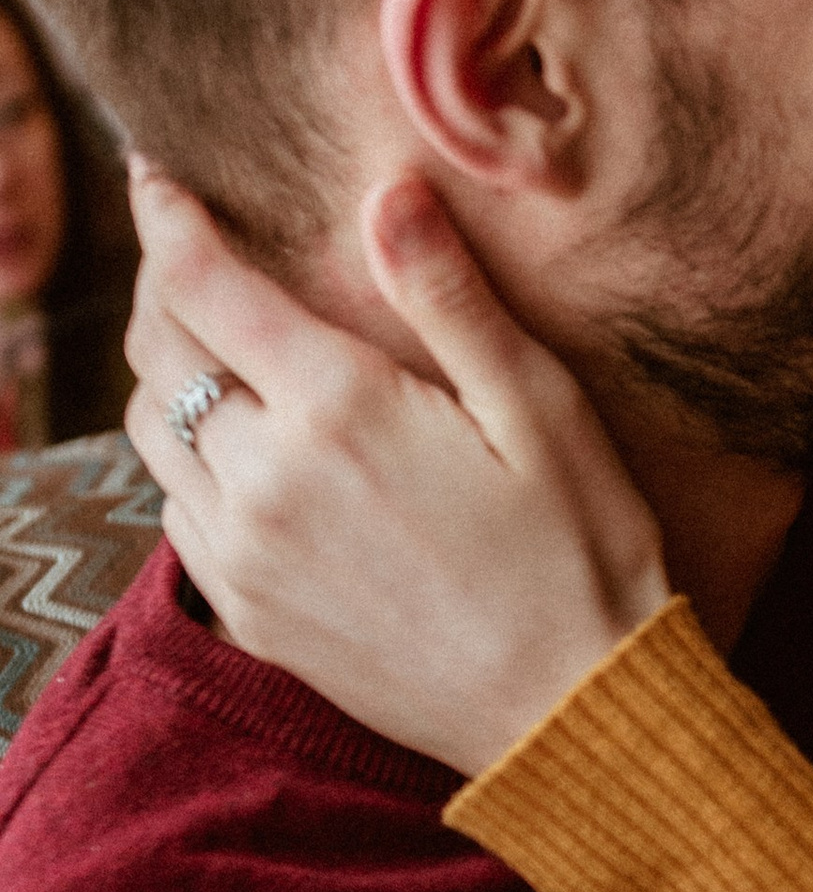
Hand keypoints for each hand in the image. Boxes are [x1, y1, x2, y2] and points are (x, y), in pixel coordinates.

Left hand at [124, 169, 670, 776]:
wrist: (572, 715)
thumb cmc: (581, 555)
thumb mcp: (542, 410)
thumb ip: (452, 299)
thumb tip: (387, 194)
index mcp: (338, 411)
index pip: (203, 285)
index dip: (168, 217)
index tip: (157, 175)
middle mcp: (266, 480)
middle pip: (160, 353)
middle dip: (166, 289)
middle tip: (196, 257)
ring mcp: (247, 555)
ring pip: (153, 432)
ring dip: (171, 376)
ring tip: (217, 350)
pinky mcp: (251, 614)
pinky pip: (177, 513)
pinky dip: (188, 462)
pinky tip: (245, 455)